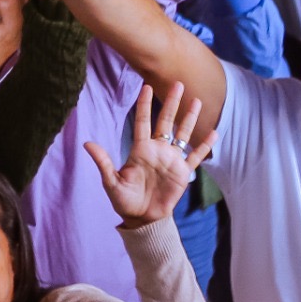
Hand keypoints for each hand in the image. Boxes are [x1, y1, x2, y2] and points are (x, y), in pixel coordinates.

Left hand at [85, 82, 211, 226]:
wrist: (142, 218)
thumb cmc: (124, 200)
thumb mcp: (111, 181)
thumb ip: (103, 162)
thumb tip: (87, 144)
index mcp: (140, 149)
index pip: (143, 121)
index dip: (144, 104)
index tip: (146, 86)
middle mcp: (157, 150)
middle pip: (166, 121)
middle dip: (172, 102)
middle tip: (178, 83)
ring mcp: (171, 160)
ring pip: (183, 134)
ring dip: (190, 118)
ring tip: (197, 101)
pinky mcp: (183, 172)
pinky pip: (195, 156)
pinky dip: (205, 145)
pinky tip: (214, 133)